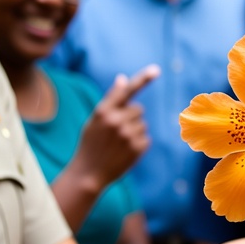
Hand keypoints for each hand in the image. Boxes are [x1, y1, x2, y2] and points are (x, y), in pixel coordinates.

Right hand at [74, 65, 158, 186]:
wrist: (89, 174)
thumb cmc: (91, 144)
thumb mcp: (95, 120)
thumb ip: (111, 99)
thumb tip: (123, 78)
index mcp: (103, 111)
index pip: (126, 91)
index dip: (142, 79)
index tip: (155, 69)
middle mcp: (116, 120)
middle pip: (138, 109)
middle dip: (130, 117)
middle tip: (116, 132)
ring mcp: (128, 134)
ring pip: (142, 124)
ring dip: (134, 131)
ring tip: (118, 144)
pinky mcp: (138, 147)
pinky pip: (145, 137)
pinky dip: (138, 144)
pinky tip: (124, 152)